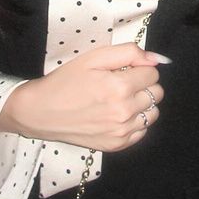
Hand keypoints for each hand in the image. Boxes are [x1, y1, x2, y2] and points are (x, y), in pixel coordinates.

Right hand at [0, 43, 166, 150]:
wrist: (41, 112)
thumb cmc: (65, 81)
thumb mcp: (93, 58)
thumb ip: (128, 53)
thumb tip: (157, 59)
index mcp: (119, 88)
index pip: (153, 74)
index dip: (139, 68)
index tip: (124, 70)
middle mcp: (124, 112)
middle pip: (156, 94)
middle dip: (143, 85)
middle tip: (121, 83)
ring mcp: (121, 132)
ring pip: (153, 113)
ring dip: (142, 104)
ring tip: (120, 100)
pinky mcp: (116, 145)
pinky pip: (142, 131)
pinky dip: (135, 122)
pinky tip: (116, 115)